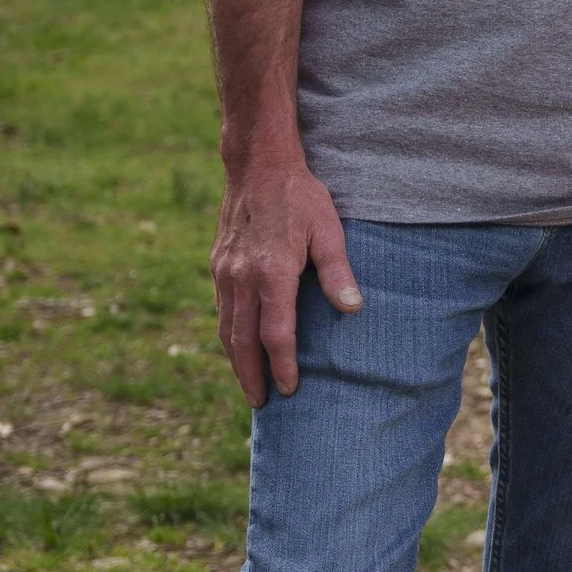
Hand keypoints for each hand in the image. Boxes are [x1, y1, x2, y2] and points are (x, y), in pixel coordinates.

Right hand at [211, 155, 360, 406]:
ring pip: (226, 329)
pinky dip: (228, 336)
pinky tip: (239, 347)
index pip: (275, 334)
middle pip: (242, 341)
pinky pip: (221, 310)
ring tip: (249, 386)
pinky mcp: (218, 266)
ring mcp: (225, 273)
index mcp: (271, 273)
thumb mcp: (328, 230)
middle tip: (261, 405)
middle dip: (251, 376)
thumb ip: (338, 273)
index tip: (291, 389)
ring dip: (235, 361)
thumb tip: (353, 309)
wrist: (257, 166)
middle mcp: (241, 278)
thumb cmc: (300, 198)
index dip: (283, 366)